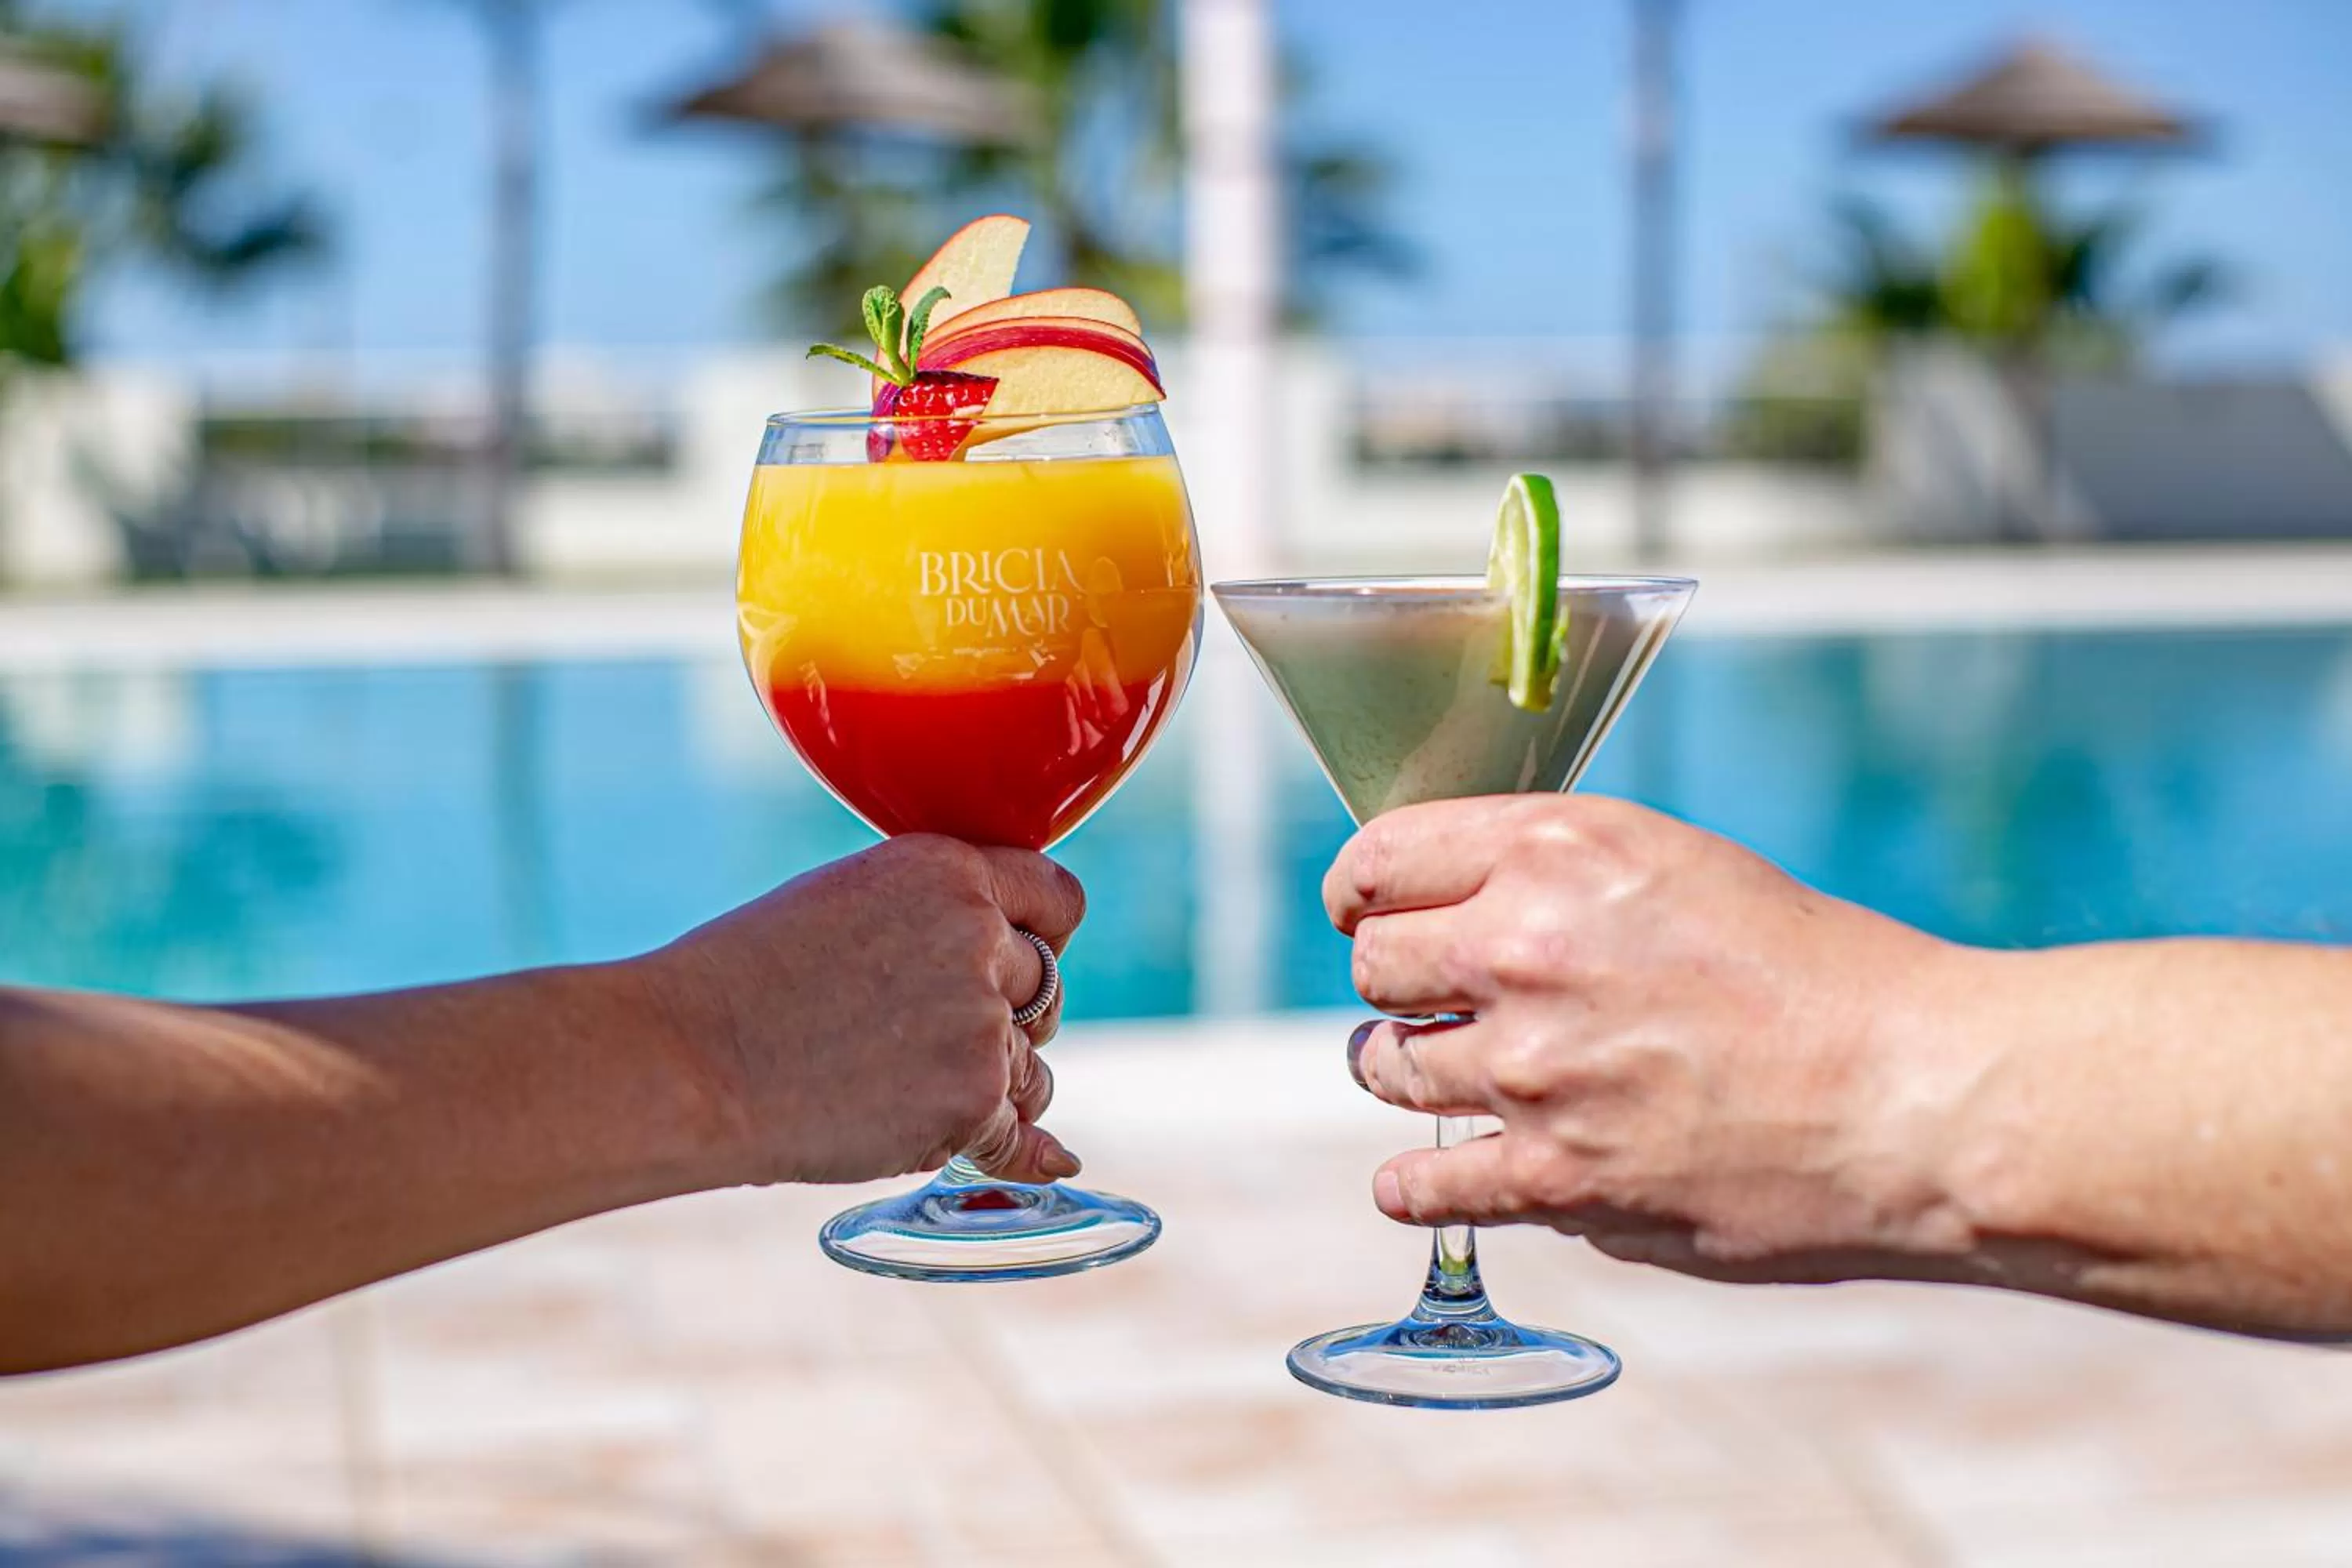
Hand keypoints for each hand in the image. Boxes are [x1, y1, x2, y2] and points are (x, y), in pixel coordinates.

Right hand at [644, 835, 1084, 1187]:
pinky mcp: (972, 1096)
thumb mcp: (844, 905)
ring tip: (914, 1097)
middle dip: (1011, 1018)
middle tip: (939, 1045)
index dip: (1045, 938)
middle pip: (1046, 986)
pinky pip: (1019, 1136)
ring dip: (998, 1088)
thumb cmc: (739, 983)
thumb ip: (929, 922)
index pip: (1056, 898)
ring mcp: (981, 1018)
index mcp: (946, 869)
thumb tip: (999, 974)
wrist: (685, 1060)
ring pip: (1032, 1068)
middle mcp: (977, 933)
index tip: (1027, 966)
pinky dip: (1016, 1154)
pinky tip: (1039, 1162)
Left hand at [1327, 795, 1994, 1285]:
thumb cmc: (1822, 974)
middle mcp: (1524, 949)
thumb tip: (1460, 909)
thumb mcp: (1680, 869)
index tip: (1362, 911)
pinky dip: (1413, 1187)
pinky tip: (1416, 1182)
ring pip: (1385, 1065)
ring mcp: (1530, 1070)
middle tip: (1432, 998)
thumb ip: (1558, 878)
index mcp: (1557, 852)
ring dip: (1406, 1069)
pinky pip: (1423, 1185)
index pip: (1380, 861)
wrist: (1915, 1096)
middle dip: (1397, 980)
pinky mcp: (1553, 1177)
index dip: (1361, 891)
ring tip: (1445, 1074)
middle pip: (1375, 965)